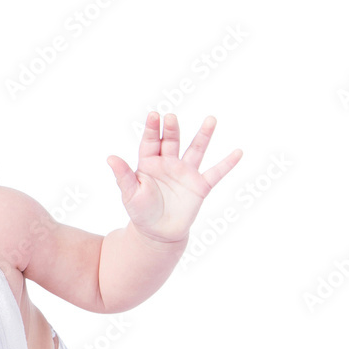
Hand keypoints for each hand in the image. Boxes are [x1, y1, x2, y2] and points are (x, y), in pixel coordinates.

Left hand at [107, 112, 241, 243]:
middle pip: (172, 141)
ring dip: (204, 135)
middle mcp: (169, 163)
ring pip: (196, 150)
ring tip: (211, 120)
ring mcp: (186, 173)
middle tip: (171, 118)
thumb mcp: (130, 194)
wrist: (158, 233)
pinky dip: (227, 163)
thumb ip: (123, 176)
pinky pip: (216, 173)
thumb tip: (110, 157)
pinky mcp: (200, 186)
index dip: (152, 129)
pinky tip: (238, 152)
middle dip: (172, 130)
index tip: (154, 115)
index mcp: (149, 163)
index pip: (151, 142)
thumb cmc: (141, 211)